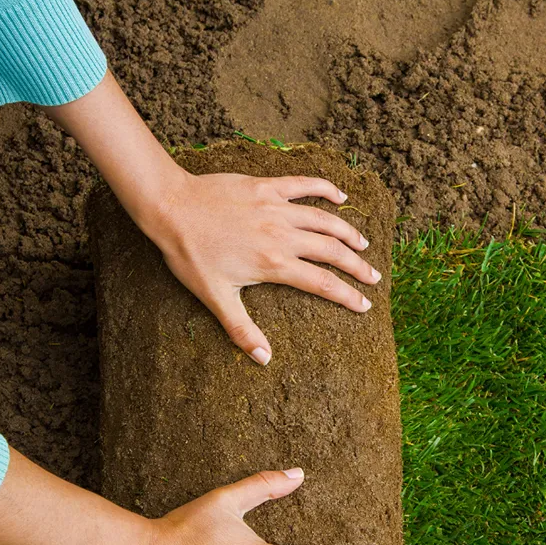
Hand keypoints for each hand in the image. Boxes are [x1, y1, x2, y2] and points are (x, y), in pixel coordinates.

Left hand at [145, 171, 381, 364]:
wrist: (171, 208)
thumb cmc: (190, 255)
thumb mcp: (215, 297)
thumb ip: (242, 329)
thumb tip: (263, 359)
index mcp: (274, 264)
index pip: (321, 283)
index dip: (347, 296)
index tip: (364, 306)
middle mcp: (282, 235)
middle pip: (332, 252)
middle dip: (356, 267)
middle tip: (374, 278)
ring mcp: (277, 208)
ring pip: (324, 220)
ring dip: (347, 232)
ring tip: (363, 245)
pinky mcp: (267, 187)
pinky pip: (304, 185)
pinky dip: (325, 189)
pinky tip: (340, 196)